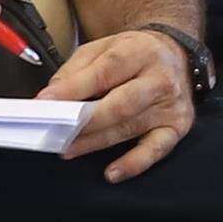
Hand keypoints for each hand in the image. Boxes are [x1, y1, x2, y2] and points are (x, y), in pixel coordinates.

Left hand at [54, 25, 200, 180]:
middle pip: (120, 104)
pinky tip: (112, 172)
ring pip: (128, 128)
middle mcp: (160, 78)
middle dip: (85, 121)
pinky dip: (133, 163)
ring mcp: (170, 105)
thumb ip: (76, 70)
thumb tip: (52, 97)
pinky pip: (155, 149)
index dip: (73, 89)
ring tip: (68, 148)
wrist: (175, 56)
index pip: (104, 72)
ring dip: (94, 142)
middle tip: (56, 132)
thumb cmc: (133, 55)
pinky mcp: (176, 127)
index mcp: (139, 52)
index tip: (46, 102)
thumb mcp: (102, 48)